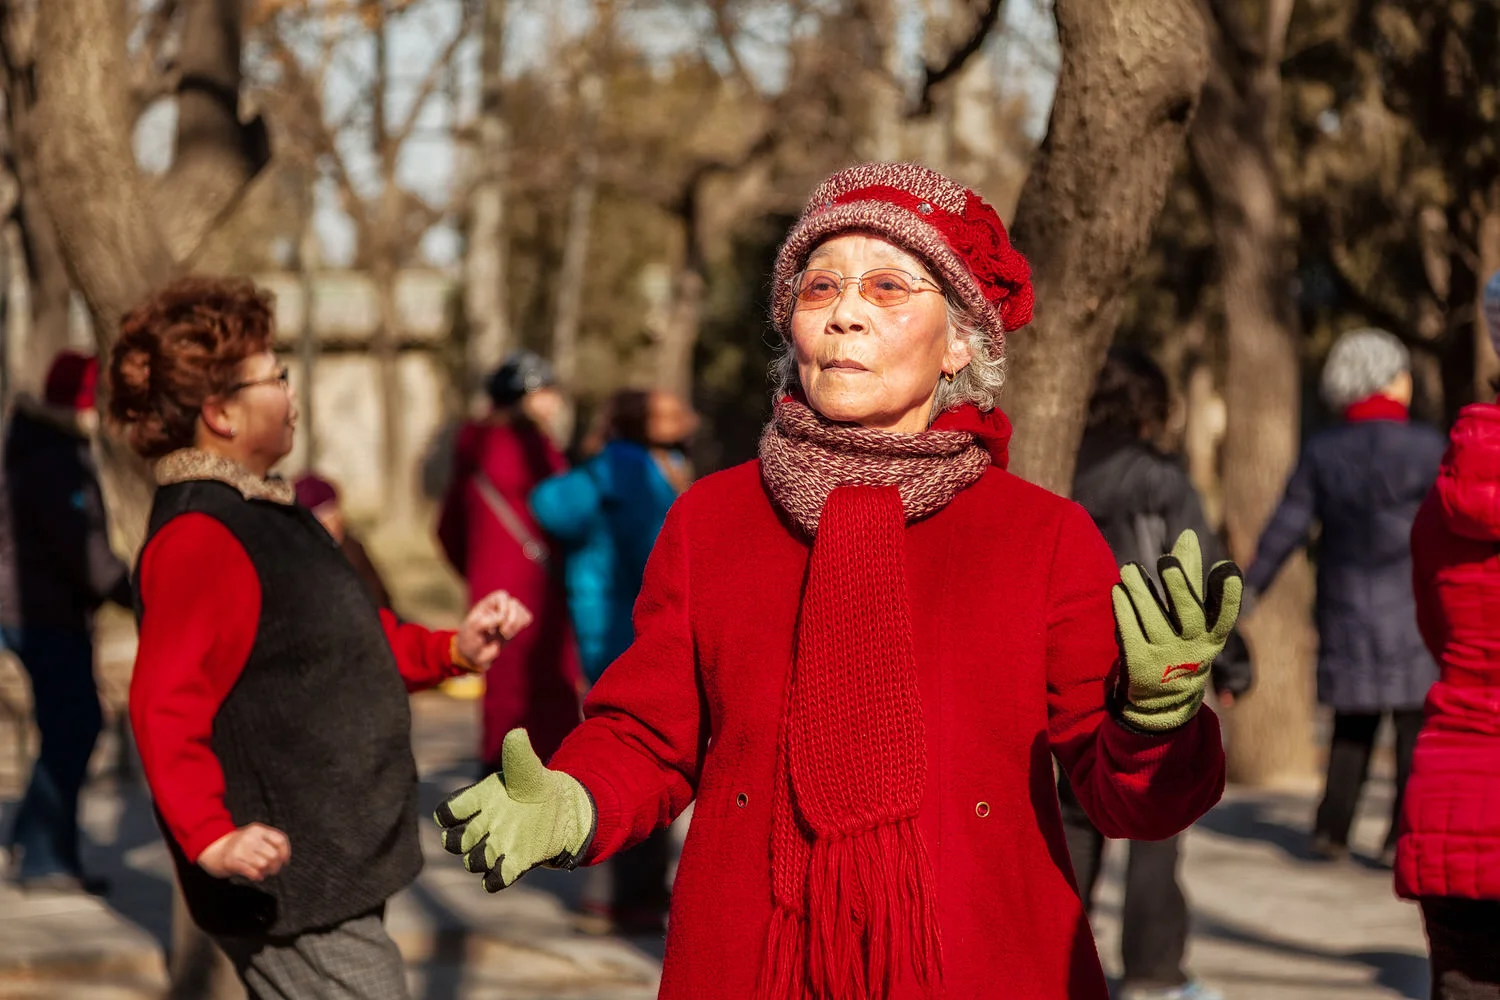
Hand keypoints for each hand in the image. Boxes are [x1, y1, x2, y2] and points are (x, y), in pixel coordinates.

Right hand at [197, 823, 289, 880]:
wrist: (214, 848)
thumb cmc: (239, 845)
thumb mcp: (255, 836)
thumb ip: (269, 842)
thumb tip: (284, 857)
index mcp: (258, 829)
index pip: (280, 840)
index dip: (285, 852)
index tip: (285, 860)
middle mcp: (250, 837)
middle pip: (273, 854)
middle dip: (276, 866)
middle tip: (272, 869)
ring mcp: (240, 848)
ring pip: (264, 864)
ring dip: (266, 872)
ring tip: (263, 872)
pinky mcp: (232, 861)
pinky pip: (252, 872)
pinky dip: (257, 876)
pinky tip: (256, 876)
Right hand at [434, 728, 593, 891]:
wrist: (564, 810)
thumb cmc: (536, 786)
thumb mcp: (529, 769)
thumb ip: (519, 755)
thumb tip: (517, 733)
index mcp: (478, 800)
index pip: (447, 812)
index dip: (449, 813)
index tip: (472, 806)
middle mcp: (481, 826)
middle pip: (452, 841)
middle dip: (460, 840)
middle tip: (483, 828)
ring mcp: (495, 847)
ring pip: (472, 862)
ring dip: (480, 858)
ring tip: (500, 845)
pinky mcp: (513, 865)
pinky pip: (493, 881)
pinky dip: (496, 878)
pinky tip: (510, 864)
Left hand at [455, 590, 533, 671]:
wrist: (474, 655)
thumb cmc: (470, 640)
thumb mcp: (472, 629)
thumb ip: (485, 621)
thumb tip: (501, 618)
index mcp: (487, 604)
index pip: (501, 596)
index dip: (504, 607)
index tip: (499, 621)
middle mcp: (498, 607)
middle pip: (514, 603)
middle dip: (511, 619)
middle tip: (502, 632)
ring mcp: (508, 616)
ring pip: (522, 611)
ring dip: (516, 624)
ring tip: (505, 634)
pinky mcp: (515, 625)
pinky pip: (527, 618)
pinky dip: (521, 625)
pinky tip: (511, 633)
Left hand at [1112, 530, 1242, 732]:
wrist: (1164, 697)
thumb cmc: (1181, 641)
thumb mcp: (1194, 615)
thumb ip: (1190, 575)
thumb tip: (1188, 533)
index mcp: (1212, 634)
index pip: (1225, 614)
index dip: (1228, 593)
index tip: (1225, 568)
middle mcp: (1193, 647)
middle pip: (1189, 615)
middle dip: (1179, 587)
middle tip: (1166, 560)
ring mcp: (1166, 657)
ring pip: (1153, 620)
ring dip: (1141, 591)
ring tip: (1129, 568)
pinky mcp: (1140, 663)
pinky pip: (1130, 632)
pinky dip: (1124, 609)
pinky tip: (1119, 590)